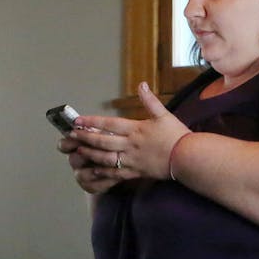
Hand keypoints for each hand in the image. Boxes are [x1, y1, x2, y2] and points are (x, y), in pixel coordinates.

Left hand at [71, 83, 189, 181]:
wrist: (188, 158)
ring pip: (106, 158)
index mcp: (136, 129)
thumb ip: (150, 100)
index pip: (109, 125)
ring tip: (78, 150)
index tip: (78, 121)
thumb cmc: (177, 135)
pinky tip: (92, 170)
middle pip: (103, 142)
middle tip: (71, 135)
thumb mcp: (164, 114)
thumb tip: (142, 84)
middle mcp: (131, 145)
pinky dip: (102, 173)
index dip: (92, 122)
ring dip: (90, 154)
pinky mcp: (135, 172)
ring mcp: (132, 160)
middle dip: (86, 138)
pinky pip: (115, 174)